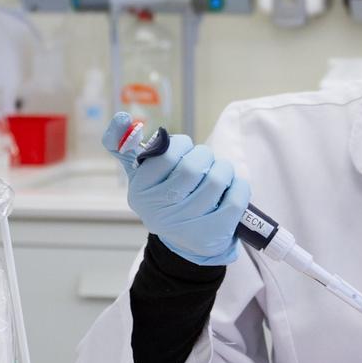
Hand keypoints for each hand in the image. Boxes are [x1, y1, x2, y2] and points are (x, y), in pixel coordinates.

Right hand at [102, 113, 249, 265]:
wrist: (186, 244)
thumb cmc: (165, 200)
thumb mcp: (142, 177)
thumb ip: (126, 148)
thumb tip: (122, 118)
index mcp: (140, 191)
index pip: (166, 153)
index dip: (182, 144)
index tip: (185, 149)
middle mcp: (160, 210)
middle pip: (193, 167)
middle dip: (205, 155)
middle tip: (206, 160)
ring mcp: (187, 224)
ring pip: (217, 180)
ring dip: (224, 169)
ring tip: (220, 173)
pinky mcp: (213, 232)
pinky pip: (236, 198)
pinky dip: (239, 186)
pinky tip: (232, 188)